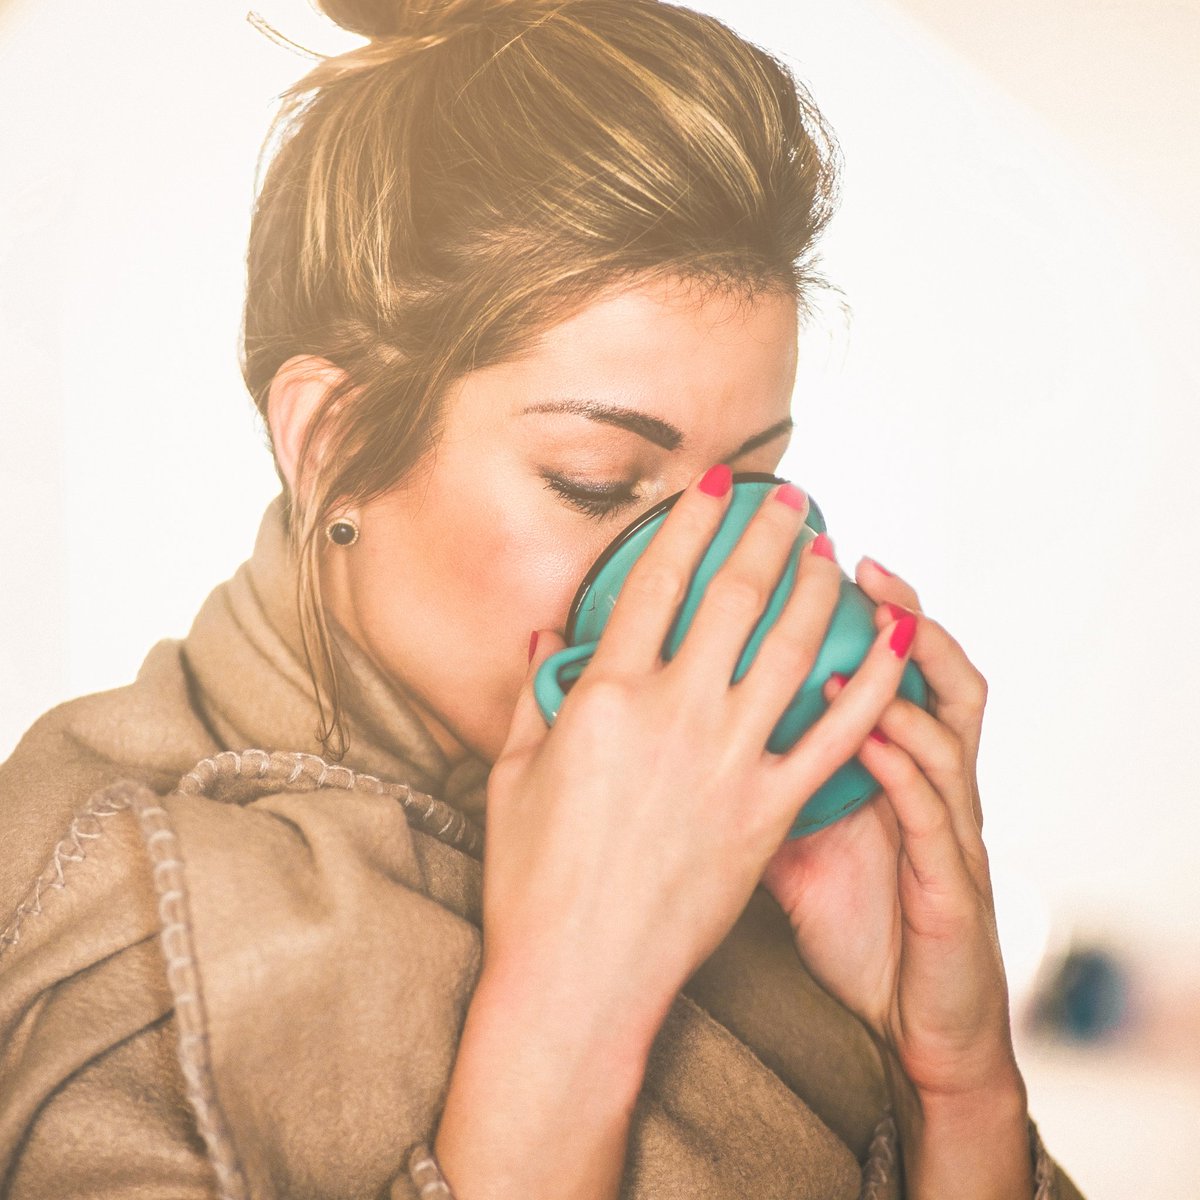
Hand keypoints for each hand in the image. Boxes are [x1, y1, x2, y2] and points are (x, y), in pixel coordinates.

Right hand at [482, 469, 909, 1067]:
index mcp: (606, 696)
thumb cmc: (532, 879)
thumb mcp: (513, 774)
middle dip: (767, 535)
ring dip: (817, 590)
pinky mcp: (767, 813)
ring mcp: (727, 762)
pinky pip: (837, 738)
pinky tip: (895, 642)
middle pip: (734, 598)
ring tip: (831, 552)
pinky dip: (873, 685)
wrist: (579, 975)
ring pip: (791, 651)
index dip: (690, 521)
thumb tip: (545, 637)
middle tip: (793, 499)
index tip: (716, 483)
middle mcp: (674, 714)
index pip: (656, 582)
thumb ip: (536, 695)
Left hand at [758, 557, 1032, 1195]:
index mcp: (887, 764)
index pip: (881, 668)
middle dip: (890, 609)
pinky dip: (909, 762)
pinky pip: (933, 807)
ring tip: (875, 622)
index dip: (859, 612)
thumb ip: (760, 765)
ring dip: (909, 672)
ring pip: (945, 726)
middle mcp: (922, 780)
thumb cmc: (852, 916)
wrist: (905, 1010)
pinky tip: (878, 729)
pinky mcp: (948, 878)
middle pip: (924, 673)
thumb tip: (684, 713)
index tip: (807, 557)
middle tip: (849, 557)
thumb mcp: (802, 833)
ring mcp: (941, 825)